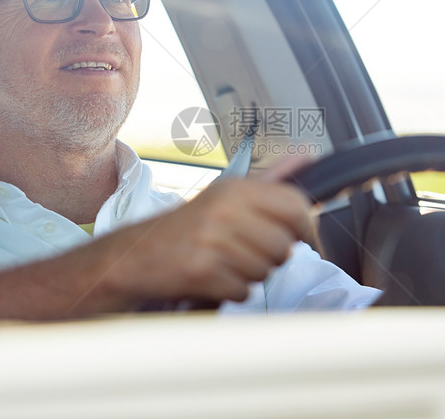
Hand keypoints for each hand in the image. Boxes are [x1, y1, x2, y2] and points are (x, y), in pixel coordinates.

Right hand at [102, 170, 315, 305]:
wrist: (137, 255)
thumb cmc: (188, 227)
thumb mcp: (227, 194)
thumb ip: (271, 179)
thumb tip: (307, 154)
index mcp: (236, 189)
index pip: (295, 205)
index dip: (303, 226)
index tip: (295, 234)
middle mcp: (225, 211)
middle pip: (284, 246)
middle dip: (271, 257)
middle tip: (247, 251)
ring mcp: (212, 241)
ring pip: (264, 271)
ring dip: (249, 275)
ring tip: (225, 263)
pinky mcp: (201, 271)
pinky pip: (242, 291)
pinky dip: (231, 291)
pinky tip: (213, 277)